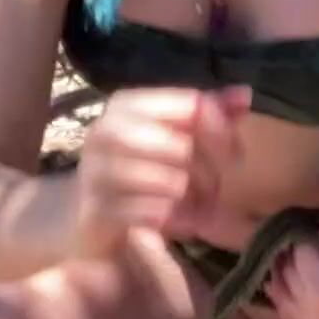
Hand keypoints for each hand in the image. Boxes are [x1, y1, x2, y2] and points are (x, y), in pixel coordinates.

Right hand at [70, 84, 250, 257]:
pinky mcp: (95, 211)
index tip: (234, 155)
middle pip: (181, 145)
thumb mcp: (168, 136)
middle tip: (214, 189)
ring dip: (193, 201)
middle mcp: (106, 131)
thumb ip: (207, 115)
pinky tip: (180, 223)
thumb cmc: (131, 171)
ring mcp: (96, 172)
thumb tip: (244, 95)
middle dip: (208, 172)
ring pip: (170, 181)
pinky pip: (154, 213)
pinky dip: (176, 220)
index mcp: (127, 104)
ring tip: (197, 207)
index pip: (190, 104)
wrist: (73, 217)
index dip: (221, 130)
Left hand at [264, 218, 318, 318]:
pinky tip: (293, 294)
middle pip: (286, 282)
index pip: (297, 256)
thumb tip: (316, 233)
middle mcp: (314, 317)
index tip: (311, 231)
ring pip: (284, 309)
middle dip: (289, 260)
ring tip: (288, 266)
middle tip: (299, 244)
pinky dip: (289, 309)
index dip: (304, 240)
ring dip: (281, 286)